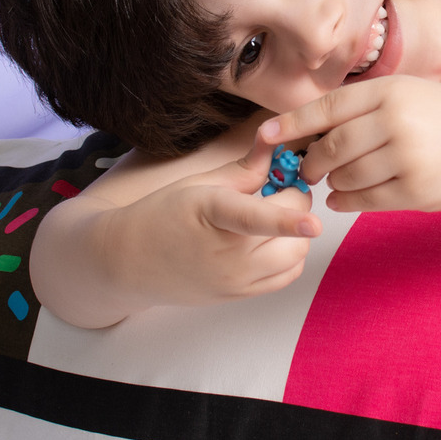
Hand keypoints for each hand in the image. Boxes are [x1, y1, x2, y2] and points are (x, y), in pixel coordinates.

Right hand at [108, 132, 322, 308]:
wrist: (126, 262)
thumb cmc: (161, 214)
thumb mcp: (198, 182)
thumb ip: (245, 167)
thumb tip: (277, 143)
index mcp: (211, 213)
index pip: (253, 217)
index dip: (287, 220)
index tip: (314, 223)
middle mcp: (226, 255)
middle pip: (289, 232)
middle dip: (295, 203)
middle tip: (276, 189)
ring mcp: (235, 281)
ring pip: (295, 256)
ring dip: (295, 232)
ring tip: (269, 216)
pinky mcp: (240, 296)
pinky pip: (286, 276)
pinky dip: (289, 254)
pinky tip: (268, 239)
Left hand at [260, 76, 440, 212]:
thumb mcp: (409, 93)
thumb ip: (364, 106)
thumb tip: (308, 130)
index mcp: (390, 91)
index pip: (327, 108)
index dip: (291, 124)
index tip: (265, 136)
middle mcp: (396, 120)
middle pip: (330, 147)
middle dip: (312, 161)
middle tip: (309, 168)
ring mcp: (407, 157)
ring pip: (345, 176)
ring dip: (333, 182)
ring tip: (337, 179)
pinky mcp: (417, 190)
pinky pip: (364, 200)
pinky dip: (346, 201)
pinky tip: (344, 198)